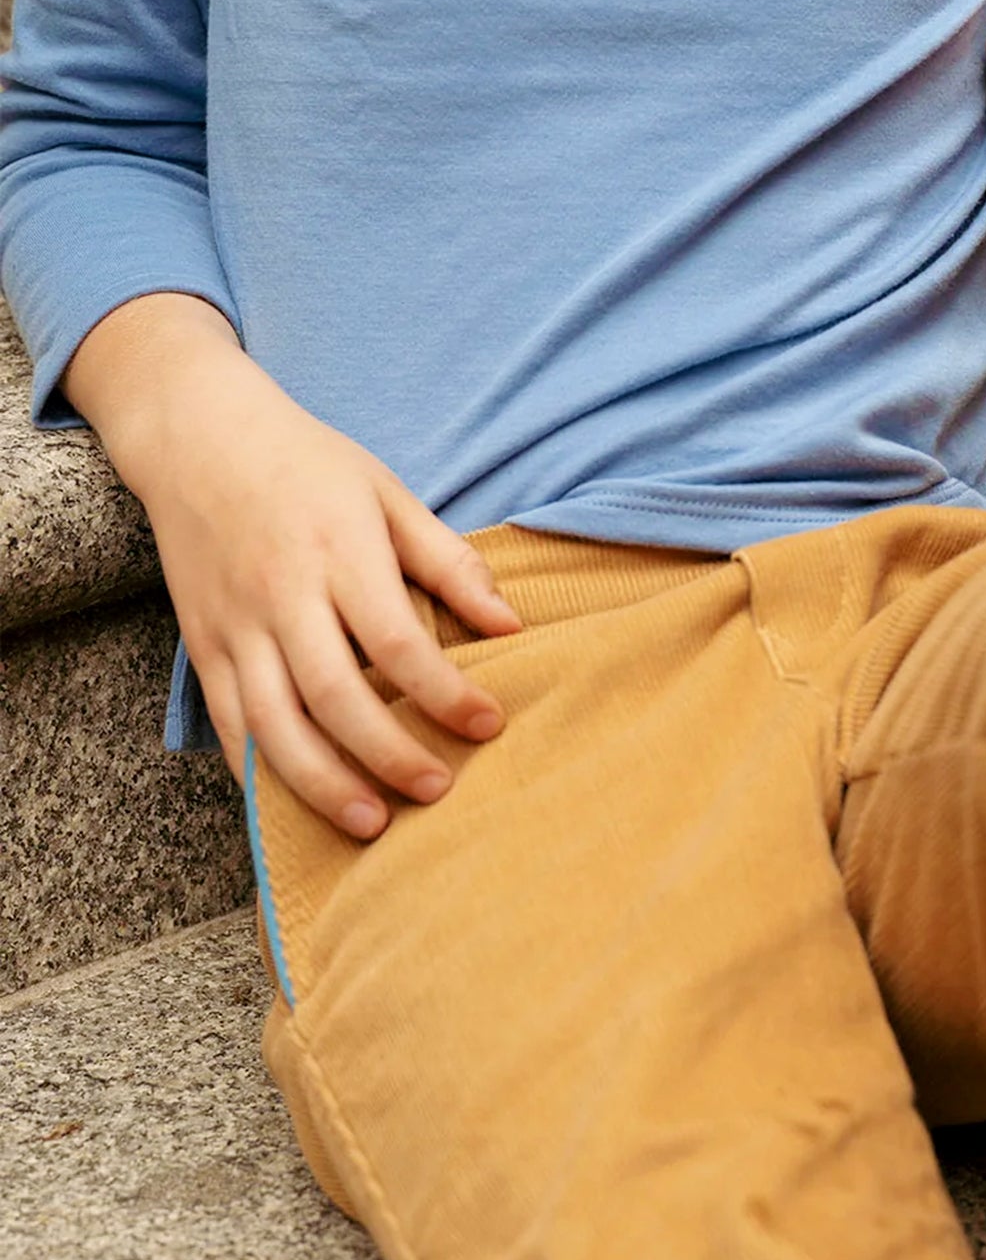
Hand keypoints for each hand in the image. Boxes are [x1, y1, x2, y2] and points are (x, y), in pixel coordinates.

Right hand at [124, 344, 521, 838]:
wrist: (199, 437)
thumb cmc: (308, 464)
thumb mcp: (388, 493)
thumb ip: (449, 562)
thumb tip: (511, 626)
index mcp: (339, 551)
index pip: (399, 642)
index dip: (446, 693)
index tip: (489, 726)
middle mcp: (282, 594)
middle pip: (335, 695)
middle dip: (389, 753)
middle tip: (437, 790)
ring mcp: (235, 625)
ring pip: (274, 725)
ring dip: (322, 783)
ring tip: (372, 822)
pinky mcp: (202, 645)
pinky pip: (228, 723)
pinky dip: (260, 771)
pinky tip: (298, 802)